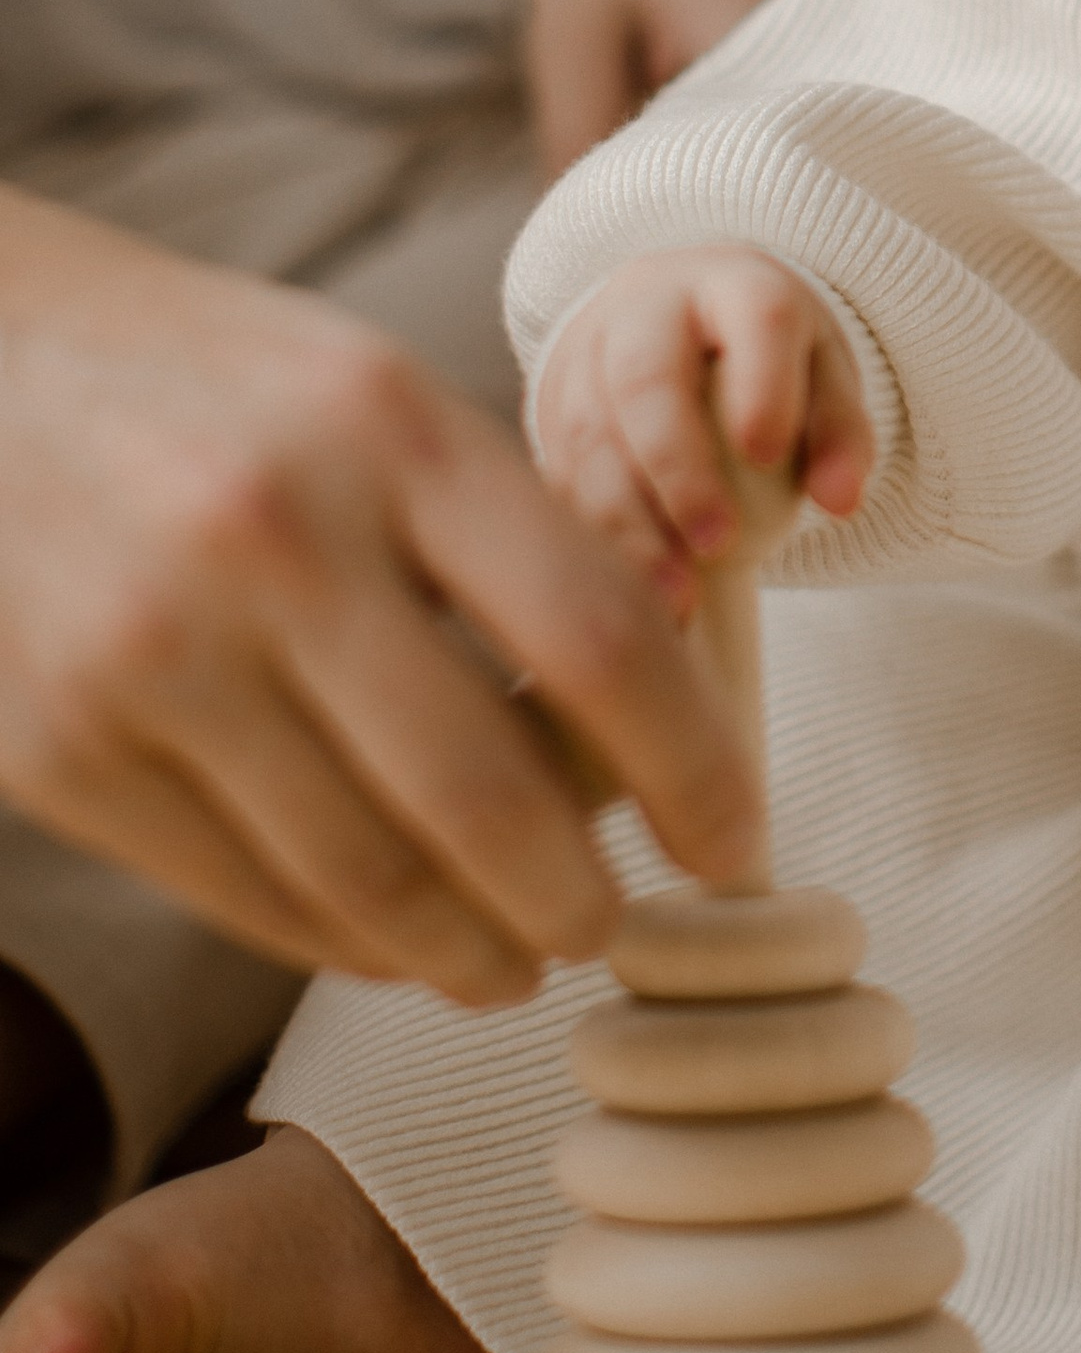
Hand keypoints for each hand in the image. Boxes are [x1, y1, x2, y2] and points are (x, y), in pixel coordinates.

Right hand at [0, 194, 765, 1004]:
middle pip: (488, 795)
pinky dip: (346, 944)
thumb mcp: (387, 400)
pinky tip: (397, 943)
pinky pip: (246, 897)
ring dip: (472, 954)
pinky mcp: (60, 750)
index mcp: (391, 430)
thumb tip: (654, 727)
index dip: (696, 767)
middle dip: (581, 902)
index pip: (601, 636)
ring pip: (366, 880)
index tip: (740, 842)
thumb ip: (513, 539)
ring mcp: (153, 653)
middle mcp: (274, 540)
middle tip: (617, 929)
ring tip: (517, 963)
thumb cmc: (235, 389)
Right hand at [538, 249, 873, 584]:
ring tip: (676, 594)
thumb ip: (840, 434)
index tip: (768, 453)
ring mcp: (588, 349)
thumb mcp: (819, 375)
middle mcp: (651, 304)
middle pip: (648, 376)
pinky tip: (628, 590)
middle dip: (679, 467)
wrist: (675, 316)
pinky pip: (559, 469)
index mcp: (737, 284)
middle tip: (719, 544)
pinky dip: (591, 534)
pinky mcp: (548, 401)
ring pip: (590, 431)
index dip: (761, 383)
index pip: (755, 316)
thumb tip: (842, 501)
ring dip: (627, 520)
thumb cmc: (765, 359)